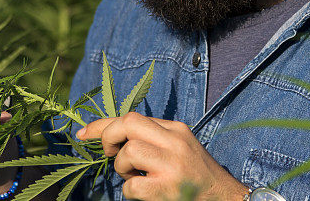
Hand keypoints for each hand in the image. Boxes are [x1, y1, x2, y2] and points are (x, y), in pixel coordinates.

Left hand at [77, 112, 248, 200]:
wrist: (225, 200)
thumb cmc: (196, 177)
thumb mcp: (179, 148)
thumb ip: (153, 138)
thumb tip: (112, 136)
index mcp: (176, 129)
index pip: (132, 117)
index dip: (103, 124)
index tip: (84, 133)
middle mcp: (175, 142)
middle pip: (128, 123)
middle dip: (108, 137)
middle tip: (109, 155)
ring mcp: (172, 165)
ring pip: (128, 152)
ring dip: (122, 168)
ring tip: (134, 177)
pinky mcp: (168, 189)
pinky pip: (132, 186)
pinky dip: (130, 191)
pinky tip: (145, 194)